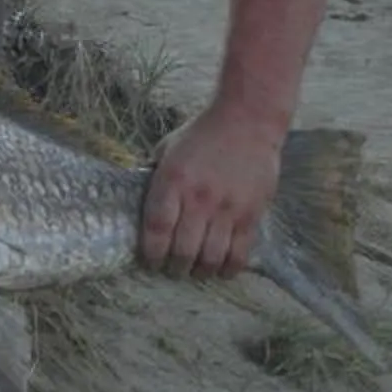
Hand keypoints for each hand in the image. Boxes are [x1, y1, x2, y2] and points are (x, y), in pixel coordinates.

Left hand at [139, 103, 283, 277]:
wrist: (248, 119)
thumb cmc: (203, 134)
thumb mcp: (167, 149)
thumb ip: (154, 176)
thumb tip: (141, 200)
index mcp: (173, 181)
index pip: (156, 229)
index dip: (151, 254)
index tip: (150, 261)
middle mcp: (199, 198)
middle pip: (183, 250)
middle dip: (174, 267)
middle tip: (172, 269)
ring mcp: (227, 208)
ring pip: (211, 257)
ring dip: (200, 271)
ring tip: (196, 271)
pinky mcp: (251, 214)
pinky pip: (239, 253)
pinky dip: (229, 268)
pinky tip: (222, 270)